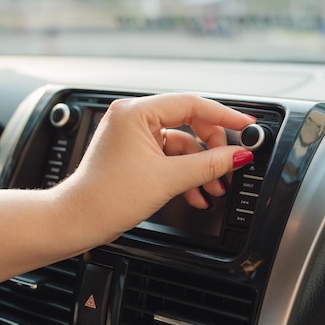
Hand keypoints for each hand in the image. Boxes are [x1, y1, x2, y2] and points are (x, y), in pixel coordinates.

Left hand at [53, 93, 254, 241]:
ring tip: (212, 188)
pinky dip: (184, 173)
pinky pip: (169, 156)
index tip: (246, 125)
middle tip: (228, 163)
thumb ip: (209, 164)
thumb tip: (238, 154)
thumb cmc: (107, 197)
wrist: (78, 220)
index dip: (224, 116)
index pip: (192, 104)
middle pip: (189, 122)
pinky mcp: (135, 152)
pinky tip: (195, 193)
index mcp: (136, 112)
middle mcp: (133, 117)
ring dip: (199, 167)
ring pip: (181, 143)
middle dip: (211, 148)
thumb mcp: (168, 179)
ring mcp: (134, 135)